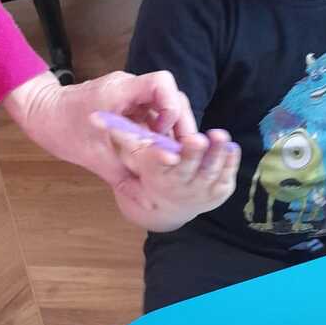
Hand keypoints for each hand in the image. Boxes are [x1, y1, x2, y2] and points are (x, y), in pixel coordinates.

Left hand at [2, 70, 196, 188]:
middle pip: (171, 96)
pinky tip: (156, 154)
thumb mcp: (92, 156)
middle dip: (179, 124)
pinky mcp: (128, 105)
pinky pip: (152, 115)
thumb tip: (146, 198)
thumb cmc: (59, 128)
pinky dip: (158, 133)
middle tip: (180, 152)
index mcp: (120, 91)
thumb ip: (122, 174)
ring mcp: (130, 95)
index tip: (165, 133)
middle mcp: (129, 88)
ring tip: (169, 156)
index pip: (162, 83)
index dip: (172, 107)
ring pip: (164, 107)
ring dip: (170, 131)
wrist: (39, 112)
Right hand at [106, 129, 239, 230]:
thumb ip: (121, 135)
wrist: (171, 207)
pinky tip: (232, 147)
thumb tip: (93, 117)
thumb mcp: (133, 157)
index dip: (161, 160)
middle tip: (198, 138)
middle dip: (192, 154)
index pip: (156, 166)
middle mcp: (176, 188)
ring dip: (216, 155)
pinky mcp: (217, 195)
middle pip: (186, 170)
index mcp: (156, 178)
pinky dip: (229, 163)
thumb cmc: (150, 175)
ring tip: (220, 137)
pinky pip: (225, 178)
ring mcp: (199, 193)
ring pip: (209, 173)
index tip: (169, 154)